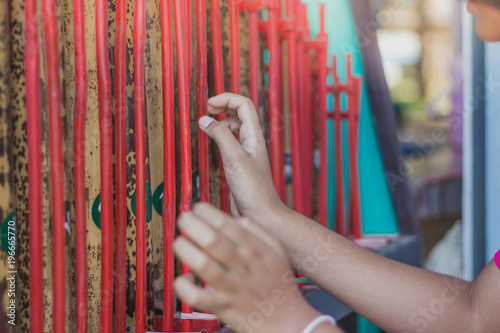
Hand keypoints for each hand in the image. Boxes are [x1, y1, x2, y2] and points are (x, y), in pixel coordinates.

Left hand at [173, 203, 320, 332]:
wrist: (289, 322)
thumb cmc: (281, 285)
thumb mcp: (279, 252)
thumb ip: (259, 232)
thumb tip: (238, 218)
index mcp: (258, 251)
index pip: (229, 225)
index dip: (209, 213)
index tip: (198, 208)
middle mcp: (244, 267)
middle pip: (214, 241)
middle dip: (193, 225)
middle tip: (184, 218)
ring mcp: (233, 288)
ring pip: (204, 266)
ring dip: (187, 250)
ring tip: (179, 241)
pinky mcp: (224, 308)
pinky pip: (199, 298)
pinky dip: (185, 287)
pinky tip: (183, 278)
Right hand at [198, 93, 285, 220]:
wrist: (260, 213)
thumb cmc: (254, 189)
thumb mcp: (234, 158)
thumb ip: (220, 136)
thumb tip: (205, 120)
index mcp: (254, 136)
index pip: (244, 105)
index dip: (227, 99)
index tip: (209, 104)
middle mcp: (251, 141)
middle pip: (238, 113)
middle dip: (223, 106)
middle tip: (207, 109)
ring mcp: (244, 152)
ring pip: (232, 127)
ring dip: (219, 121)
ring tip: (206, 124)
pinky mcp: (237, 163)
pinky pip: (227, 142)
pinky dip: (218, 137)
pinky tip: (210, 141)